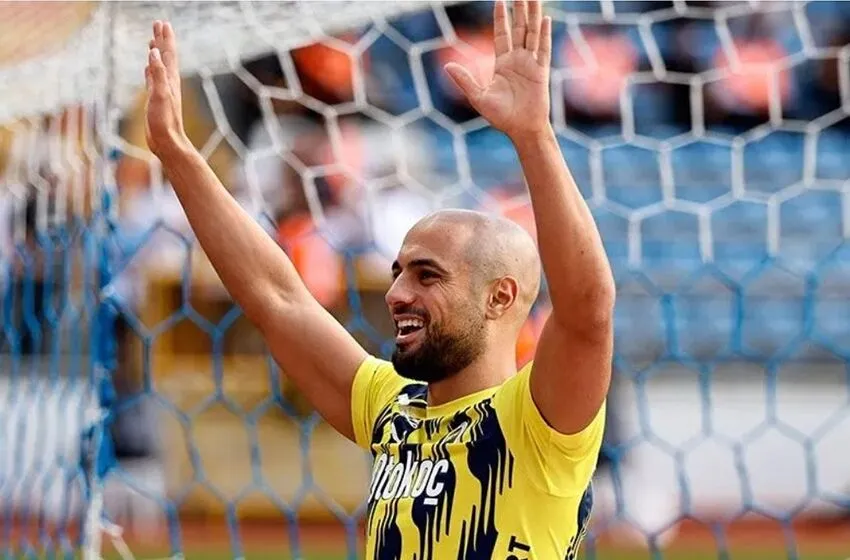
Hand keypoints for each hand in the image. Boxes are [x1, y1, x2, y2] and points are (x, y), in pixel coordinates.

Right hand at [145, 21, 186, 157]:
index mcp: (170, 80)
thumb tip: (154, 52)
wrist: (167, 142)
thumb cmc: (165, 121)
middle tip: (158, 24)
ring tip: (152, 42)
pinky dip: (150, 70)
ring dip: (156, 53)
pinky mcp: (156, 99)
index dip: (165, 38)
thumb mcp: (160, 95)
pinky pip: (152, 79)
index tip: (162, 23)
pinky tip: (148, 67)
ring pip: (159, 66)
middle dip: (162, 40)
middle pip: (165, 56)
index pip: (168, 54)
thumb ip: (157, 74)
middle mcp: (168, 83)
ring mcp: (162, 91)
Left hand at [444, 0, 551, 139]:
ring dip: (533, 16)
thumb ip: (465, 80)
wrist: (521, 129)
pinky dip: (544, 35)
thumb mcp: (478, 97)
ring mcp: (531, 64)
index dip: (501, 17)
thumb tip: (447, 66)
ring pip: (532, 34)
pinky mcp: (541, 72)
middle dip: (519, 10)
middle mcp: (518, 60)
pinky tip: (545, 20)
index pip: (502, 34)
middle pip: (519, 28)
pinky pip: (543, 50)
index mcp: (503, 64)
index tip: (500, 0)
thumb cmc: (501, 117)